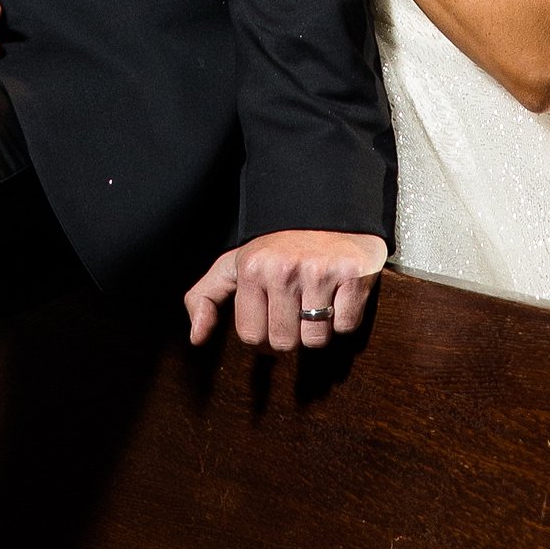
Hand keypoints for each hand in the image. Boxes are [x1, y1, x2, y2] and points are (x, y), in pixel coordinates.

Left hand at [185, 230, 387, 353]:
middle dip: (290, 331)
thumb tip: (196, 338)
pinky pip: (346, 326)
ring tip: (317, 300)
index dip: (262, 332)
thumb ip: (206, 295)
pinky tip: (339, 294)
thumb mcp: (235, 263)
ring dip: (318, 328)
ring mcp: (320, 272)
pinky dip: (345, 318)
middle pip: (283, 342)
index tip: (271, 315)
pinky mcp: (353, 275)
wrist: (327, 206)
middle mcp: (284, 269)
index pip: (251, 335)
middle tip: (296, 306)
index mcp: (252, 268)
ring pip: (315, 340)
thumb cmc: (278, 243)